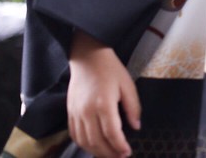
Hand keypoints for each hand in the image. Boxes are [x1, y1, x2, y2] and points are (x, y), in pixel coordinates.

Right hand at [68, 30, 140, 157]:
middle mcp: (87, 111)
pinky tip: (94, 146)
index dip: (119, 146)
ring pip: (84, 141)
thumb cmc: (110, 69)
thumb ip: (133, 107)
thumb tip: (136, 127)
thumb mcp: (127, 85)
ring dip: (96, 152)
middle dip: (109, 153)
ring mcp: (76, 113)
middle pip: (97, 141)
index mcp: (104, 104)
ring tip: (109, 155)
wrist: (87, 57)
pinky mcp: (70, 112)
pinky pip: (74, 134)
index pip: (111, 133)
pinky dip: (84, 144)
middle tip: (120, 156)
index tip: (127, 152)